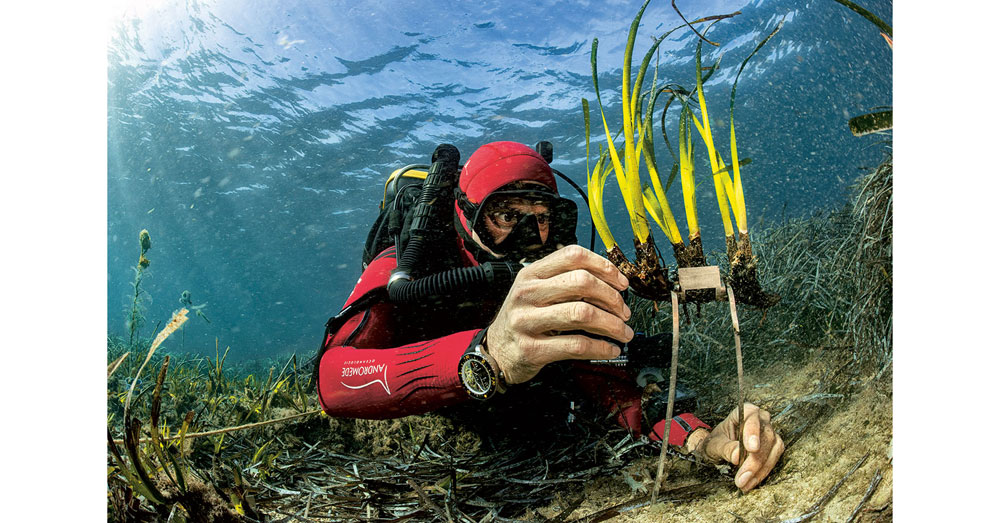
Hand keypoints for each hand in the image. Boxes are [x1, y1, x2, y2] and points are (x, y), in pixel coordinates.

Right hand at [486, 245, 633, 383]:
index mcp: (531, 274)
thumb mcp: (535, 291)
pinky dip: (601, 348)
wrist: (496, 352)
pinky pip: (577, 345)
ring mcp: (527, 321)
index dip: (604, 266)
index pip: (573, 256)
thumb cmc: (524, 319)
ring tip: (623, 332)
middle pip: (582, 282)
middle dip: (612, 298)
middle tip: (624, 312)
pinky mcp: (532, 349)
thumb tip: (611, 283)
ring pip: (582, 313)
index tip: (621, 283)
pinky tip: (610, 349)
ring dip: (612, 324)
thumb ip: (565, 281)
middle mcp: (527, 293)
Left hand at [693, 403, 784, 491]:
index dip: (753, 430)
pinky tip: (750, 482)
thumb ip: (726, 448)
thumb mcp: (715, 445)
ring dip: (759, 470)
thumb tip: (738, 456)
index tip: (751, 448)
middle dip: (754, 460)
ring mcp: (769, 432)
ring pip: (773, 449)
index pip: (751, 415)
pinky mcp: (774, 446)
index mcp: (743, 411)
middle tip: (742, 478)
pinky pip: (774, 459)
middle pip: (765, 436)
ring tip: (744, 484)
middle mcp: (760, 419)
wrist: (719, 448)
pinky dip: (762, 473)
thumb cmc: (716, 442)